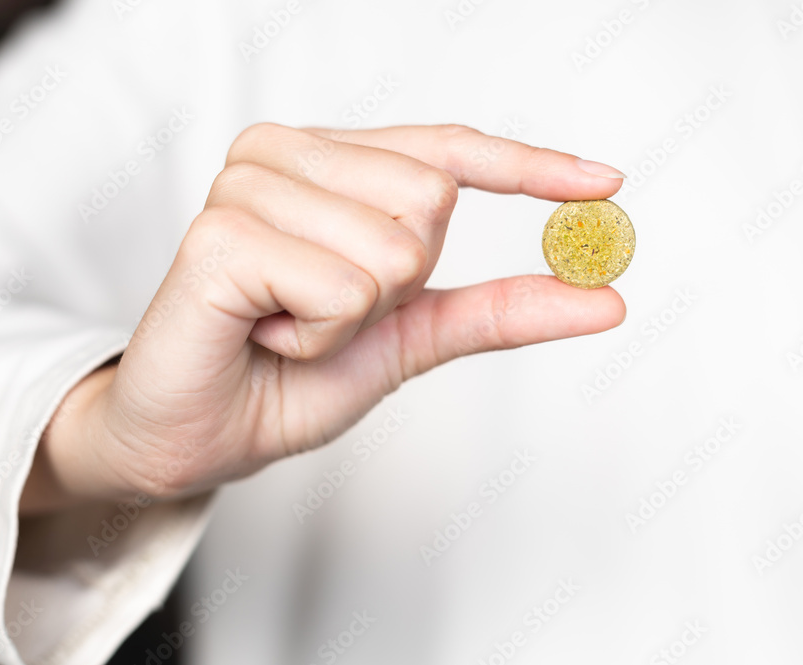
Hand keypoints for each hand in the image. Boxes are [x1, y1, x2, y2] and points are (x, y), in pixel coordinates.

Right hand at [22, 124, 626, 511]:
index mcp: (325, 162)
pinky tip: (263, 332)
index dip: (528, 166)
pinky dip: (318, 335)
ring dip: (353, 318)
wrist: (197, 436)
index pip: (446, 148)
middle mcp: (282, 153)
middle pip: (432, 199)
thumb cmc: (286, 377)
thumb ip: (497, 309)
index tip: (605, 183)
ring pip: (395, 248)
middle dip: (397, 284)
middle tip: (322, 311)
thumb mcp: (409, 337)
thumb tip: (603, 296)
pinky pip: (343, 287)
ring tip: (287, 324)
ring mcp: (246, 185)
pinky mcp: (220, 234)